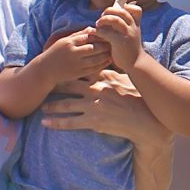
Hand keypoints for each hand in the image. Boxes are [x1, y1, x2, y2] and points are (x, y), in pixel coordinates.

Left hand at [40, 68, 171, 148]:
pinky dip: (56, 123)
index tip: (56, 68)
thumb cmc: (139, 99)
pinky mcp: (93, 121)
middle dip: (55, 86)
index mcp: (103, 77)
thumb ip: (110, 74)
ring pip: (66, 104)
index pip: (80, 70)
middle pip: (68, 85)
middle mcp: (95, 89)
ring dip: (52, 106)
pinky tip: (45, 123)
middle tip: (43, 86)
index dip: (67, 69)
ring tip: (42, 107)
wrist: (147, 121)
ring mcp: (93, 106)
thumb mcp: (125, 81)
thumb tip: (101, 66)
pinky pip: (70, 122)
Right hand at [41, 27, 112, 87]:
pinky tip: (107, 62)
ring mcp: (75, 64)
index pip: (88, 37)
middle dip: (105, 46)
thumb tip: (91, 28)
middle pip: (94, 48)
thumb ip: (77, 35)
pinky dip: (101, 65)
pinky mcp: (77, 73)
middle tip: (114, 43)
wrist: (44, 70)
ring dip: (105, 56)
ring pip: (95, 59)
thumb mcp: (63, 41)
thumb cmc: (55, 53)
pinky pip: (92, 69)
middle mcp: (72, 52)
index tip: (108, 35)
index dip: (100, 36)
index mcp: (69, 42)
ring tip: (112, 52)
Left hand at [94, 0, 143, 72]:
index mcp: (136, 25)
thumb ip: (124, 26)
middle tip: (102, 16)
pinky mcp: (119, 42)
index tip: (115, 11)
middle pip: (122, 11)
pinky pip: (107, 32)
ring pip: (115, 19)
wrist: (135, 64)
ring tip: (98, 24)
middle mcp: (133, 27)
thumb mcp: (130, 35)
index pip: (136, 9)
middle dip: (109, 11)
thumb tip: (109, 16)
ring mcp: (127, 34)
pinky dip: (98, 31)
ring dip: (103, 19)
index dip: (125, 6)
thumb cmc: (129, 49)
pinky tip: (94, 33)